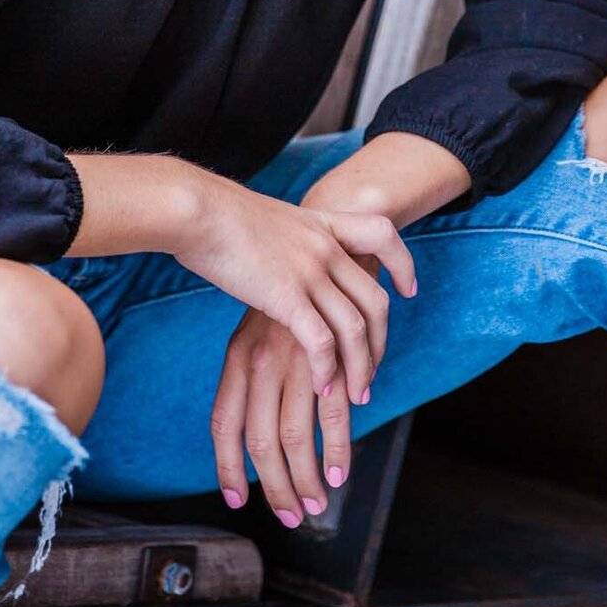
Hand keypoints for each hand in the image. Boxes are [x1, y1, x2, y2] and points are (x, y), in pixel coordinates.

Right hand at [173, 176, 416, 403]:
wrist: (199, 210)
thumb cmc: (219, 216)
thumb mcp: (269, 220)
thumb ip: (287, 240)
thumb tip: (283, 257)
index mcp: (321, 224)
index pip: (382, 234)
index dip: (402, 263)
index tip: (407, 289)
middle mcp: (324, 247)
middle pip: (374, 300)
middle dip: (379, 344)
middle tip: (371, 375)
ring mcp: (309, 271)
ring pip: (355, 328)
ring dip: (360, 368)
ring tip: (356, 396)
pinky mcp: (287, 295)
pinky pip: (322, 341)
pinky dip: (327, 369)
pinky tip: (321, 388)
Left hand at [211, 254, 383, 523]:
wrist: (322, 226)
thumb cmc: (286, 283)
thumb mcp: (256, 323)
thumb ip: (253, 369)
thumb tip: (253, 423)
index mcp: (238, 354)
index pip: (224, 422)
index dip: (228, 465)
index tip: (238, 498)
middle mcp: (261, 359)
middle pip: (261, 441)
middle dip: (278, 487)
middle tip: (293, 516)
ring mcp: (294, 356)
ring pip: (297, 434)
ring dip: (310, 476)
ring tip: (321, 501)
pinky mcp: (328, 350)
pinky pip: (333, 408)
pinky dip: (339, 444)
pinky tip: (342, 466)